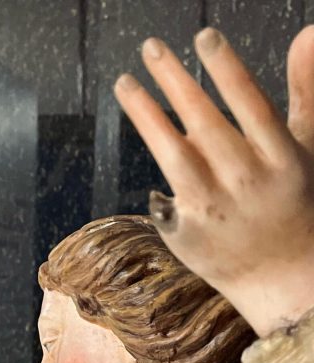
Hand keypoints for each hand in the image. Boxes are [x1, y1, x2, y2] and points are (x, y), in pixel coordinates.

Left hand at [114, 27, 313, 335]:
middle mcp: (249, 181)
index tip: (204, 36)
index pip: (251, 104)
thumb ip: (304, 90)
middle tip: (151, 47)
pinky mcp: (186, 231)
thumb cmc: (289, 199)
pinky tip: (143, 126)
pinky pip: (164, 186)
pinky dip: (156, 159)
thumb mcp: (304, 146)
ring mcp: (215, 208)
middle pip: (205, 123)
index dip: (227, 70)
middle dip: (176, 82)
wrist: (281, 274)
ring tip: (124, 82)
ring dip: (146, 114)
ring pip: (173, 153)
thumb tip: (308, 31)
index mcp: (284, 158)